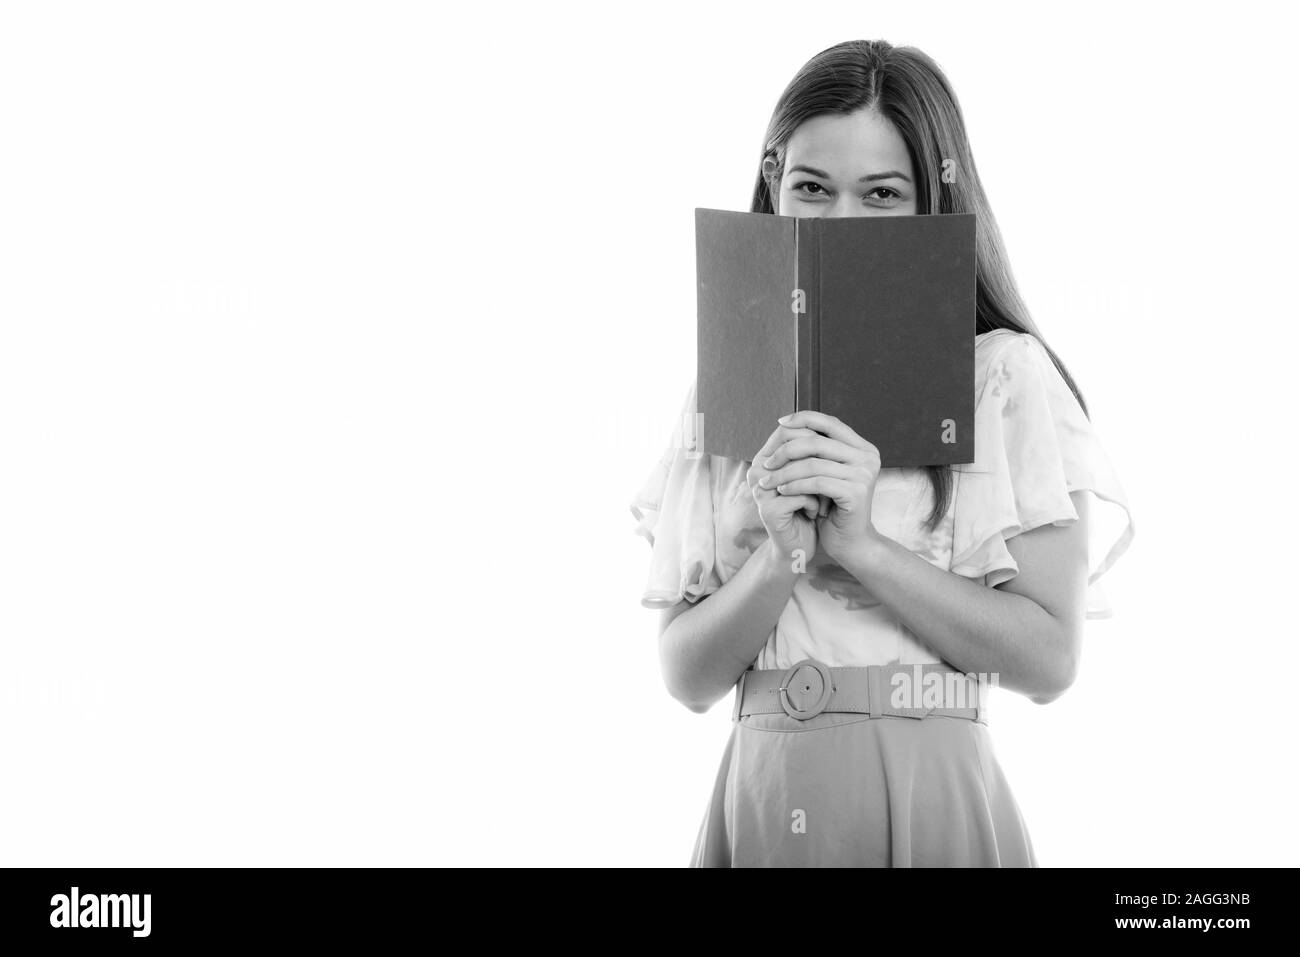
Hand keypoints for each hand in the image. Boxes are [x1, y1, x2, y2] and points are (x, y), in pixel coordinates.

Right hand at [747, 423, 822, 563]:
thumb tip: (830, 425)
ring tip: (827, 497)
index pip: (787, 430)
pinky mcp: (768, 510)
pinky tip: (817, 513)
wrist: (799, 546)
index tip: (833, 454)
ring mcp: (760, 490)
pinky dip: (815, 504)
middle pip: (793, 447)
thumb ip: (811, 452)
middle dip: (819, 462)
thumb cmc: (807, 508)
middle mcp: (757, 471)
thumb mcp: (809, 476)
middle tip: (833, 476)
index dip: (814, 437)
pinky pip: (801, 495)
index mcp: (764, 459)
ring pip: (799, 471)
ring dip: (820, 486)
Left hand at [761, 411, 882, 565]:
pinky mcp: (856, 492)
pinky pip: (816, 483)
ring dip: (785, 472)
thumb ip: (818, 451)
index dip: (803, 418)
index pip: (830, 422)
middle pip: (817, 441)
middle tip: (766, 463)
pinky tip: (781, 491)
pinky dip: (795, 485)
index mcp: (862, 448)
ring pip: (813, 463)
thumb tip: (788, 424)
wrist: (851, 542)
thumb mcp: (827, 473)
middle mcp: (867, 457)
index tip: (780, 423)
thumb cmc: (834, 507)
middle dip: (786, 451)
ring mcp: (864, 474)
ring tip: (768, 481)